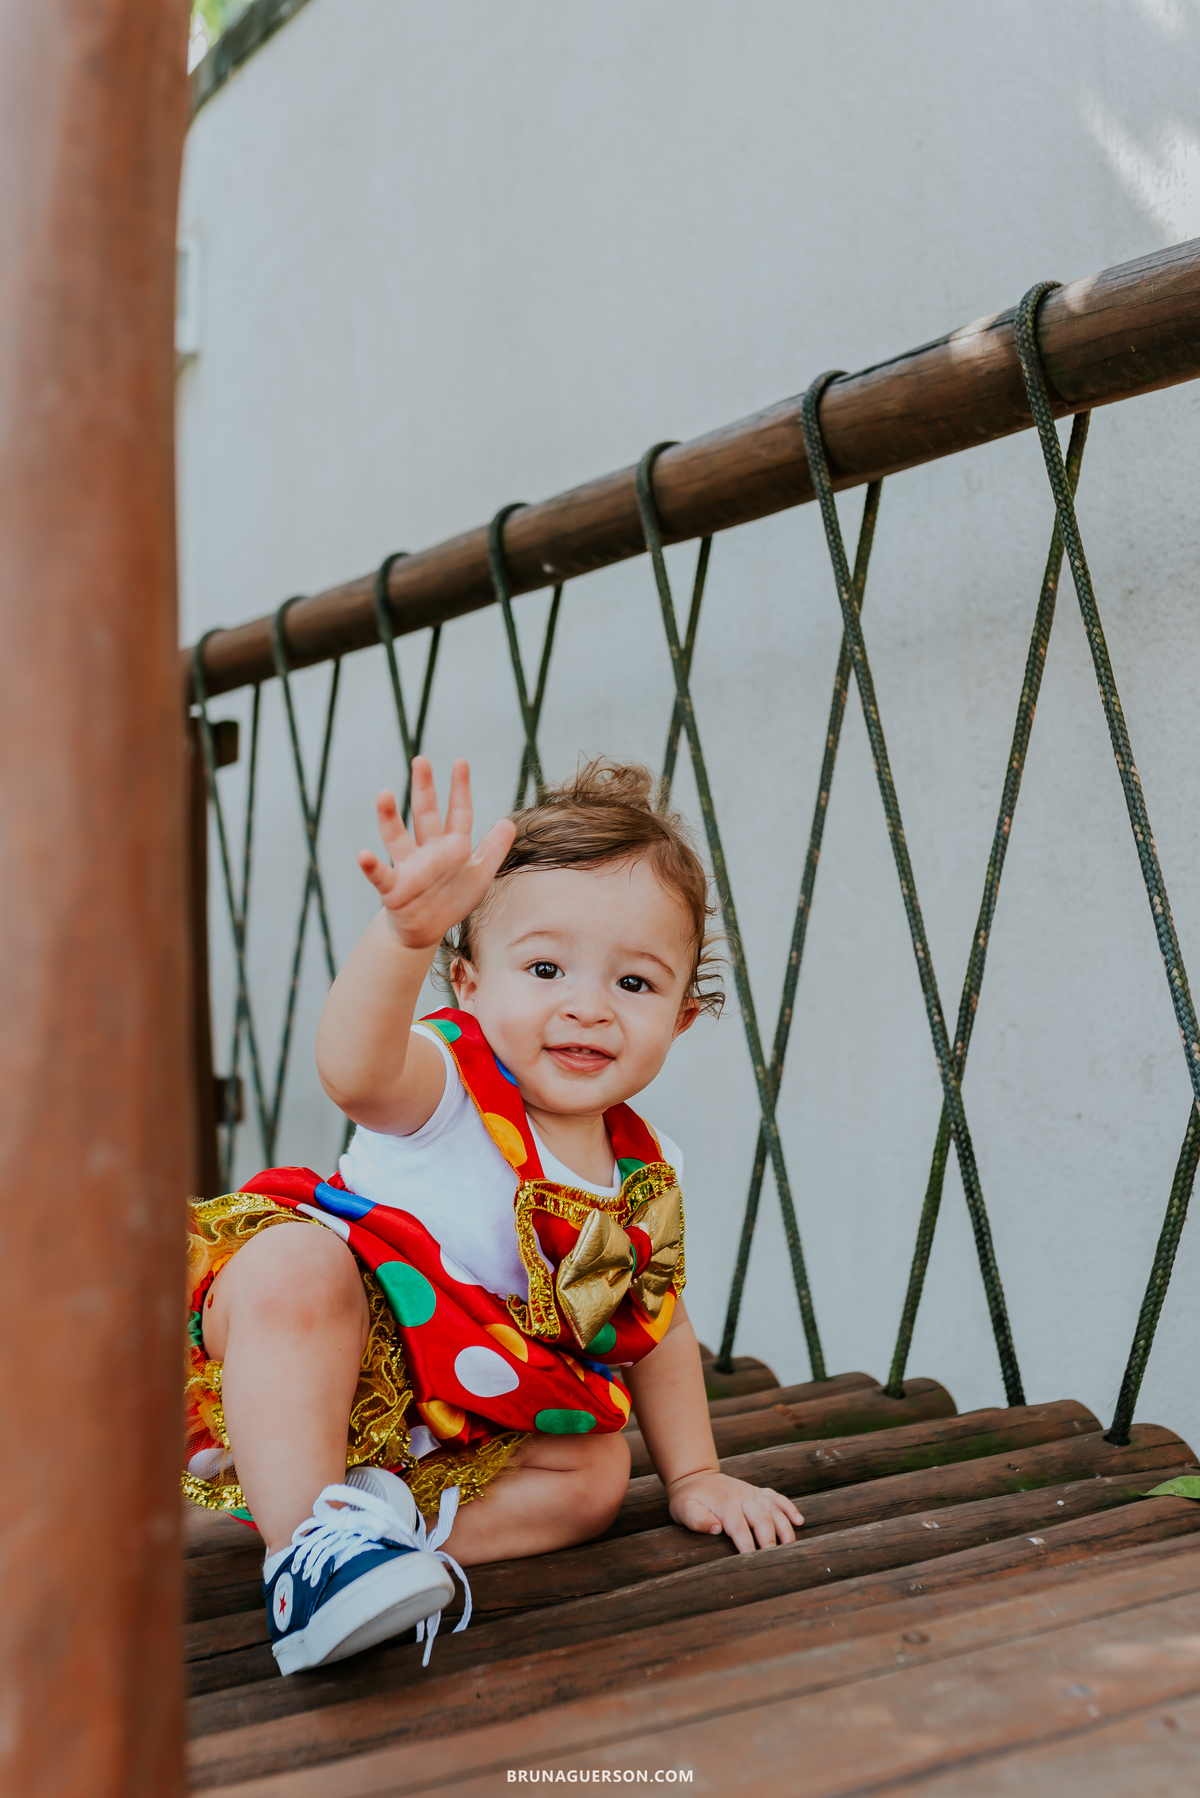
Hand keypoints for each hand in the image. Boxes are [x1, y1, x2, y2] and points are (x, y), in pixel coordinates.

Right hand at [358, 758, 515, 951]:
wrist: (425, 929)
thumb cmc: (451, 899)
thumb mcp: (480, 875)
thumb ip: (493, 848)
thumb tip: (509, 822)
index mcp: (451, 846)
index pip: (458, 813)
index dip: (460, 790)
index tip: (460, 762)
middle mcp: (428, 851)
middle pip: (425, 816)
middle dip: (424, 789)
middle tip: (421, 760)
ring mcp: (409, 867)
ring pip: (397, 838)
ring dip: (389, 818)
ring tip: (383, 794)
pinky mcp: (393, 888)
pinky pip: (380, 874)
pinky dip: (370, 865)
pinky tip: (363, 854)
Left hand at [667, 1471, 802, 1552]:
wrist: (695, 1476)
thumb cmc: (688, 1498)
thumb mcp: (683, 1508)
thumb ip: (696, 1519)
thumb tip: (717, 1528)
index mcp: (725, 1503)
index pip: (739, 1527)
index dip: (747, 1545)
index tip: (752, 1562)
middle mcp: (742, 1496)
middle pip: (761, 1518)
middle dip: (769, 1540)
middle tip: (774, 1560)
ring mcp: (752, 1493)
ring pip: (774, 1509)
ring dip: (784, 1527)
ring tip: (791, 1546)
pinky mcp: (758, 1492)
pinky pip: (777, 1497)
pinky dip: (789, 1508)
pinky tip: (799, 1521)